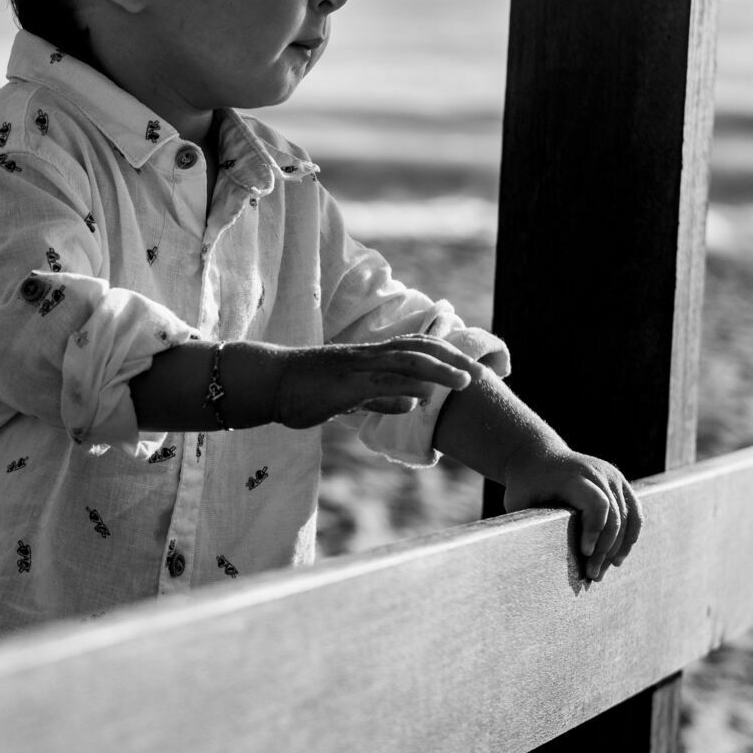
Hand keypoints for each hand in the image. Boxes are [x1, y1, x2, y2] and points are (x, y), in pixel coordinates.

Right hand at [273, 335, 490, 427]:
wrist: (269, 382)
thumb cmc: (305, 390)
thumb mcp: (350, 396)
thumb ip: (380, 398)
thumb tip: (412, 404)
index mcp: (370, 358)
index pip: (417, 347)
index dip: (447, 354)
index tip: (471, 367)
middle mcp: (367, 357)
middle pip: (419, 349)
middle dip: (453, 359)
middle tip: (482, 373)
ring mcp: (355, 369)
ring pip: (404, 363)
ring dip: (437, 371)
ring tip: (465, 382)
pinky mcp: (342, 386)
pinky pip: (376, 386)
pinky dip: (401, 390)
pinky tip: (422, 399)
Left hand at [500, 445, 642, 580]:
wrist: (537, 455)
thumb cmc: (525, 484)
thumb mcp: (516, 499)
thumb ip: (525, 523)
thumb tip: (529, 557)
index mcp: (572, 475)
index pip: (597, 504)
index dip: (595, 530)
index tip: (584, 553)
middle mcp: (597, 472)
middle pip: (615, 515)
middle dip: (606, 549)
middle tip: (593, 574)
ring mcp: (612, 475)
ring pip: (628, 517)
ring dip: (619, 548)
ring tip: (603, 570)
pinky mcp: (620, 482)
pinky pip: (635, 512)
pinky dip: (630, 536)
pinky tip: (617, 557)